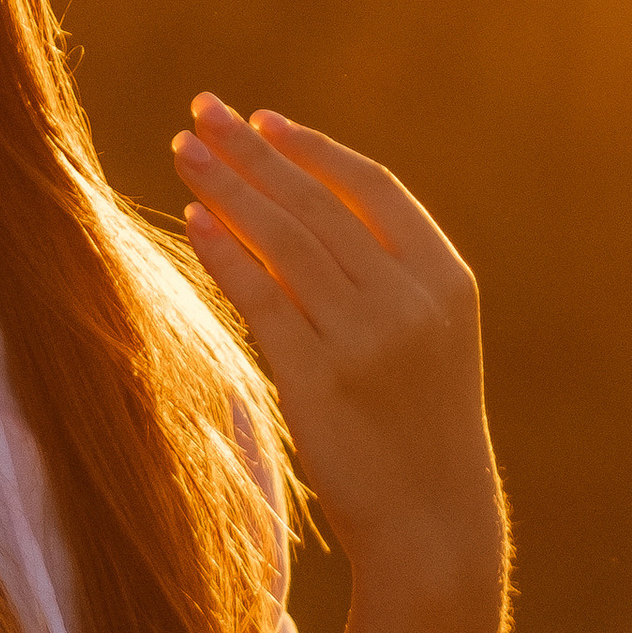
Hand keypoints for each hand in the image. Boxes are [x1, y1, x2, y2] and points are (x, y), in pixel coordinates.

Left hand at [174, 95, 503, 601]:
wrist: (433, 522)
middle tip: (203, 110)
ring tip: (186, 150)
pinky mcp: (318, 382)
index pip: (374, 188)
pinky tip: (195, 219)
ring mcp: (365, 341)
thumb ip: (386, 270)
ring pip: (284, 241)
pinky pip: (262, 298)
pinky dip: (226, 251)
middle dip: (254, 150)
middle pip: (317, 203)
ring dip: (229, 186)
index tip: (264, 118)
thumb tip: (304, 198)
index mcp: (446, 280)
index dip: (314, 149)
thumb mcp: (430, 336)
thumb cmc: (421, 423)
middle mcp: (409, 301)